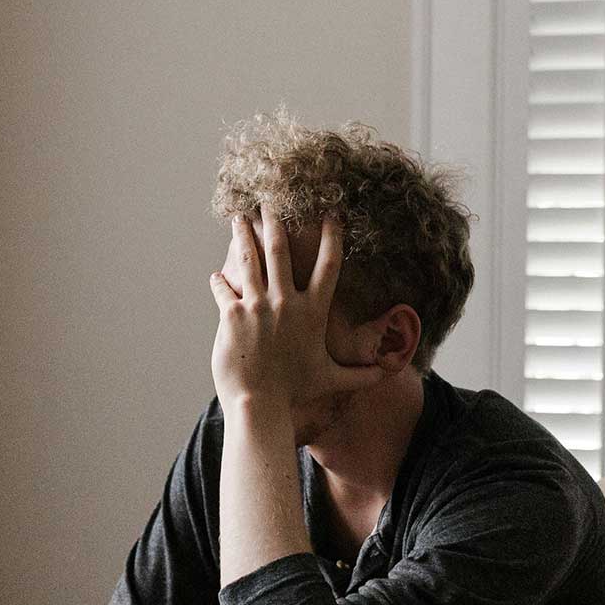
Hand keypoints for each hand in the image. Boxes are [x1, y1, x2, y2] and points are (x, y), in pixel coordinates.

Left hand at [208, 210, 383, 410]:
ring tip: (238, 217)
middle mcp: (285, 302)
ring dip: (243, 235)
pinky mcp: (232, 314)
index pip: (329, 265)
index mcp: (312, 311)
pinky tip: (215, 275)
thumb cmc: (295, 393)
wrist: (261, 404)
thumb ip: (360, 375)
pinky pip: (223, 288)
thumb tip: (388, 375)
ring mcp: (257, 306)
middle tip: (270, 200)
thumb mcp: (331, 380)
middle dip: (275, 221)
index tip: (331, 214)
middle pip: (281, 250)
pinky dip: (219, 281)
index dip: (332, 237)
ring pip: (249, 259)